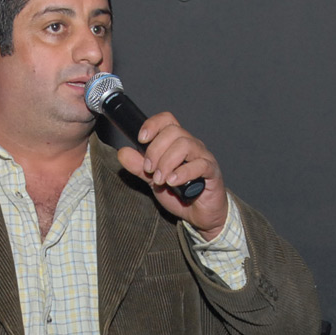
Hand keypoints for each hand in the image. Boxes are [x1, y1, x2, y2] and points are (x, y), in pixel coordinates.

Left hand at [116, 112, 227, 239]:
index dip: (153, 125)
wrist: (200, 214)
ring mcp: (203, 156)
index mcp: (176, 142)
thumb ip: (138, 166)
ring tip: (160, 179)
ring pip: (185, 145)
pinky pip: (200, 165)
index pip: (167, 120)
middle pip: (173, 132)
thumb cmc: (180, 193)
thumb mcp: (153, 180)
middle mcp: (191, 145)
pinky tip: (172, 182)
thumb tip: (123, 152)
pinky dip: (183, 173)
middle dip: (155, 150)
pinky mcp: (212, 171)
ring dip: (167, 162)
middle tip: (149, 169)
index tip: (141, 139)